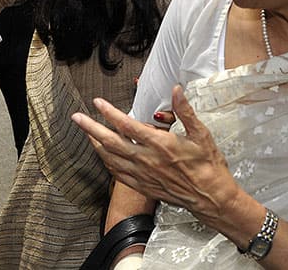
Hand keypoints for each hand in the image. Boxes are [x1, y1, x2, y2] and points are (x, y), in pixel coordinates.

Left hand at [71, 86, 239, 225]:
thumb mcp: (201, 134)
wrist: (211, 198)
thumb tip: (176, 89)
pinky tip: (102, 155)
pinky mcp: (143, 186)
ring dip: (95, 144)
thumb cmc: (208, 165)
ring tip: (85, 133)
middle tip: (76, 117)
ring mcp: (143, 175)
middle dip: (91, 128)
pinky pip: (118, 174)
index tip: (97, 102)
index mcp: (160, 144)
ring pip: (111, 159)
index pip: (127, 125)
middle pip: (111, 142)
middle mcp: (147, 160)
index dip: (109, 112)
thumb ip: (185, 111)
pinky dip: (107, 162)